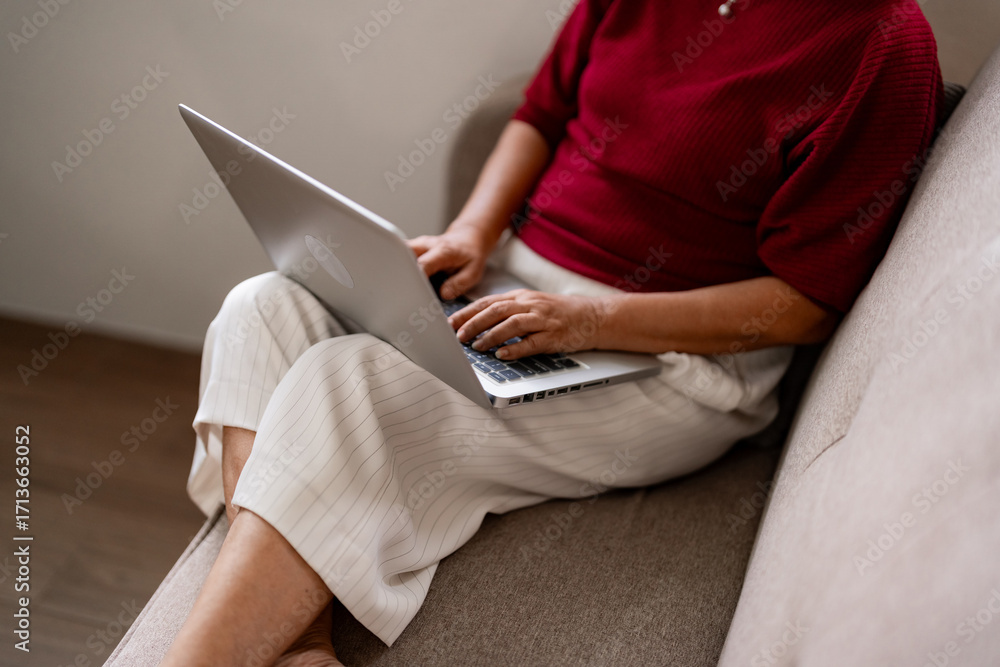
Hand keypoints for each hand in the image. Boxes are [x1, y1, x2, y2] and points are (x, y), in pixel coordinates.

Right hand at [406, 226, 491, 299]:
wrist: (467, 239)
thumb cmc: (471, 255)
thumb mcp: (473, 272)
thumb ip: (459, 283)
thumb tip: (443, 294)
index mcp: (442, 251)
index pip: (423, 264)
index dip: (415, 278)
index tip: (412, 290)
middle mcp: (426, 245)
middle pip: (404, 255)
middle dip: (399, 271)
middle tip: (401, 288)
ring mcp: (418, 245)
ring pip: (399, 254)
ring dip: (398, 269)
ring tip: (401, 285)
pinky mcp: (413, 248)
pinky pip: (401, 256)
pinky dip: (400, 267)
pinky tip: (403, 279)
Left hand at [448, 289, 610, 359]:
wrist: (592, 316)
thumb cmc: (558, 313)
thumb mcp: (531, 305)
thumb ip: (508, 310)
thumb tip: (477, 321)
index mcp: (521, 297)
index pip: (488, 302)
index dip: (468, 312)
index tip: (450, 322)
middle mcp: (530, 305)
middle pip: (496, 310)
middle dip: (474, 323)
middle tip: (458, 336)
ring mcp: (543, 320)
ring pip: (512, 324)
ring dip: (491, 335)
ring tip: (477, 346)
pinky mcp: (554, 336)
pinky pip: (532, 342)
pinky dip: (515, 349)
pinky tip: (502, 354)